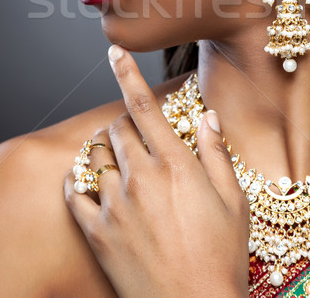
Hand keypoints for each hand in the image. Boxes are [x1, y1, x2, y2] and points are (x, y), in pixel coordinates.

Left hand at [64, 45, 248, 297]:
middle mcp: (140, 177)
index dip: (128, 74)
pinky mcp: (97, 232)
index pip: (144, 107)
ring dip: (104, 149)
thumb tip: (207, 117)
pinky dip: (78, 180)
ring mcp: (115, 204)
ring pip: (95, 155)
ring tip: (118, 158)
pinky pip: (75, 192)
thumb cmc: (220, 256)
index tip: (114, 53)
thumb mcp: (234, 200)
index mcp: (175, 165)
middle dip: (124, 123)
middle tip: (137, 135)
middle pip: (116, 127)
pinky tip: (88, 181)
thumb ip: (217, 152)